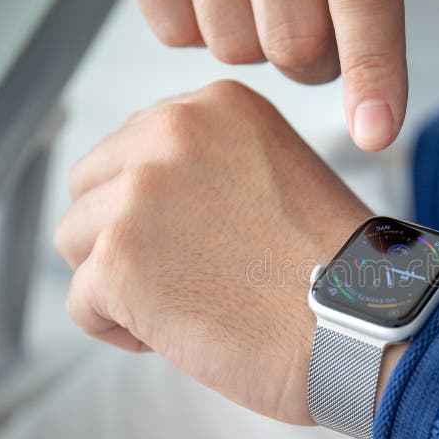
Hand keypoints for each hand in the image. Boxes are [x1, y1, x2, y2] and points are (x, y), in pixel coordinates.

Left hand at [54, 80, 371, 424]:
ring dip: (121, 281)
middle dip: (127, 238)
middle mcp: (173, 133)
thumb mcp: (275, 178)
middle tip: (190, 275)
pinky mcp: (121, 261)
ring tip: (188, 303)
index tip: (198, 240)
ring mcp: (141, 195)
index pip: (130, 150)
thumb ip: (205, 169)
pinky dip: (121, 329)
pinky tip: (181, 331)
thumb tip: (139, 202)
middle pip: (92, 190)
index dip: (155, 208)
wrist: (363, 324)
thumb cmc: (333, 272)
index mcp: (216, 108)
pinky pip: (81, 303)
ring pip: (76, 242)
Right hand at [135, 0, 438, 150]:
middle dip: (319, 63)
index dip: (372, 75)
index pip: (363, 5)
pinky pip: (174, 31)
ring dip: (258, 44)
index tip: (377, 132)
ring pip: (234, 48)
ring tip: (268, 8)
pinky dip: (199, 27)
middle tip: (324, 42)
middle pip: (296, 50)